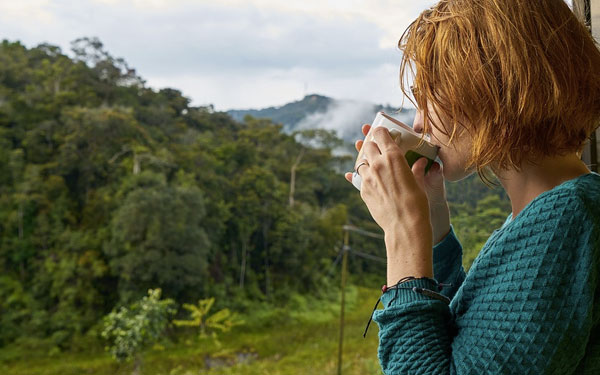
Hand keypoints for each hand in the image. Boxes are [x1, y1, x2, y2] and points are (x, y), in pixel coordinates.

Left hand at [345, 124, 449, 244]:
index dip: (380, 131)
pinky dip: (365, 177)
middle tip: (379, 150)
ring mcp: (367, 177)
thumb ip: (416, 170)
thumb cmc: (417, 203)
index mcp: (393, 156)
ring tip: (375, 167)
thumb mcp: (419, 182)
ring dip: (367, 162)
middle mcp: (377, 164)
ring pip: (361, 162)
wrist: (404, 226)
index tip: (383, 133)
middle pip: (367, 146)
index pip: (380, 134)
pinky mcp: (362, 190)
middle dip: (372, 146)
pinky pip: (359, 179)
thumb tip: (420, 162)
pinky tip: (371, 181)